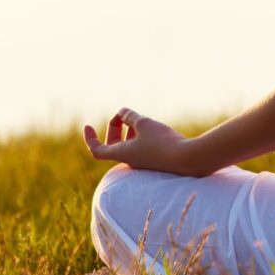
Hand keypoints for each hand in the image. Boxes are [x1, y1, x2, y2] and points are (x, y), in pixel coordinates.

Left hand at [83, 108, 200, 175]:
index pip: (97, 150)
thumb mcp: (144, 123)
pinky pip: (140, 147)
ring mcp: (143, 161)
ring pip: (128, 145)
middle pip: (112, 146)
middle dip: (115, 128)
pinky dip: (141, 135)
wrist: (186, 159)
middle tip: (123, 115)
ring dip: (129, 130)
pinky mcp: (155, 160)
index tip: (88, 125)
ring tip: (138, 118)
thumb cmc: (162, 142)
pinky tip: (152, 126)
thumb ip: (130, 116)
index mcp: (122, 154)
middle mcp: (130, 160)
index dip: (90, 138)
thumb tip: (122, 112)